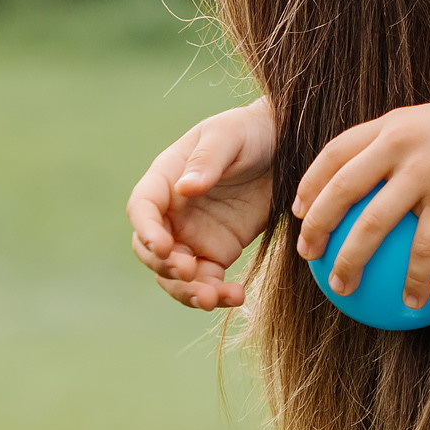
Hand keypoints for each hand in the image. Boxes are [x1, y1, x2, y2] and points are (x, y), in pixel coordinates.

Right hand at [127, 99, 278, 309]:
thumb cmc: (251, 132)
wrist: (287, 148)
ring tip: (214, 298)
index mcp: (165, 179)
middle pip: (150, 249)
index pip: (142, 208)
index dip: (147, 230)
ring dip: (188, 290)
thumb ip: (207, 161)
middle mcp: (172, 212)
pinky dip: (216, 294)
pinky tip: (236, 296)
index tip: (163, 246)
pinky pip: (207, 281)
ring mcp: (192, 235)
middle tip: (190, 271)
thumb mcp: (229, 136)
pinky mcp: (217, 252)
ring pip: (174, 274)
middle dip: (165, 265)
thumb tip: (184, 189)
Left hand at [292, 82, 429, 310]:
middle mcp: (398, 145)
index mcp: (392, 126)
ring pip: (371, 224)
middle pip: (340, 191)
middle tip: (307, 255)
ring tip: (342, 288)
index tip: (297, 209)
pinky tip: (413, 301)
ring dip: (350, 261)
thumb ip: (411, 145)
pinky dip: (415, 278)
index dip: (309, 182)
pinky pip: (424, 248)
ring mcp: (423, 171)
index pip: (335, 153)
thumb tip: (395, 180)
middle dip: (315, 226)